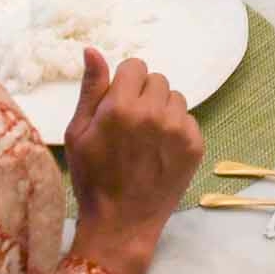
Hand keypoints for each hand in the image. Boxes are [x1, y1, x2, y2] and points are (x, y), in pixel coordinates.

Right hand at [62, 48, 202, 273]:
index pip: (135, 66)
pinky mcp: (196, 146)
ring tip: (145, 139)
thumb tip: (93, 49)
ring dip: (162, 110)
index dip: (124, 83)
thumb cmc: (92, 178)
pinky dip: (176, 130)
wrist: (121, 224)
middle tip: (130, 125)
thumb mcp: (78, 132)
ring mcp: (179, 130)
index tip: (118, 104)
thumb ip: (90, 88)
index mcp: (122, 107)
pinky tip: (159, 151)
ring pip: (175, 98)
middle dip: (143, 95)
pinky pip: (188, 120)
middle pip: (157, 79)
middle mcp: (154, 114)